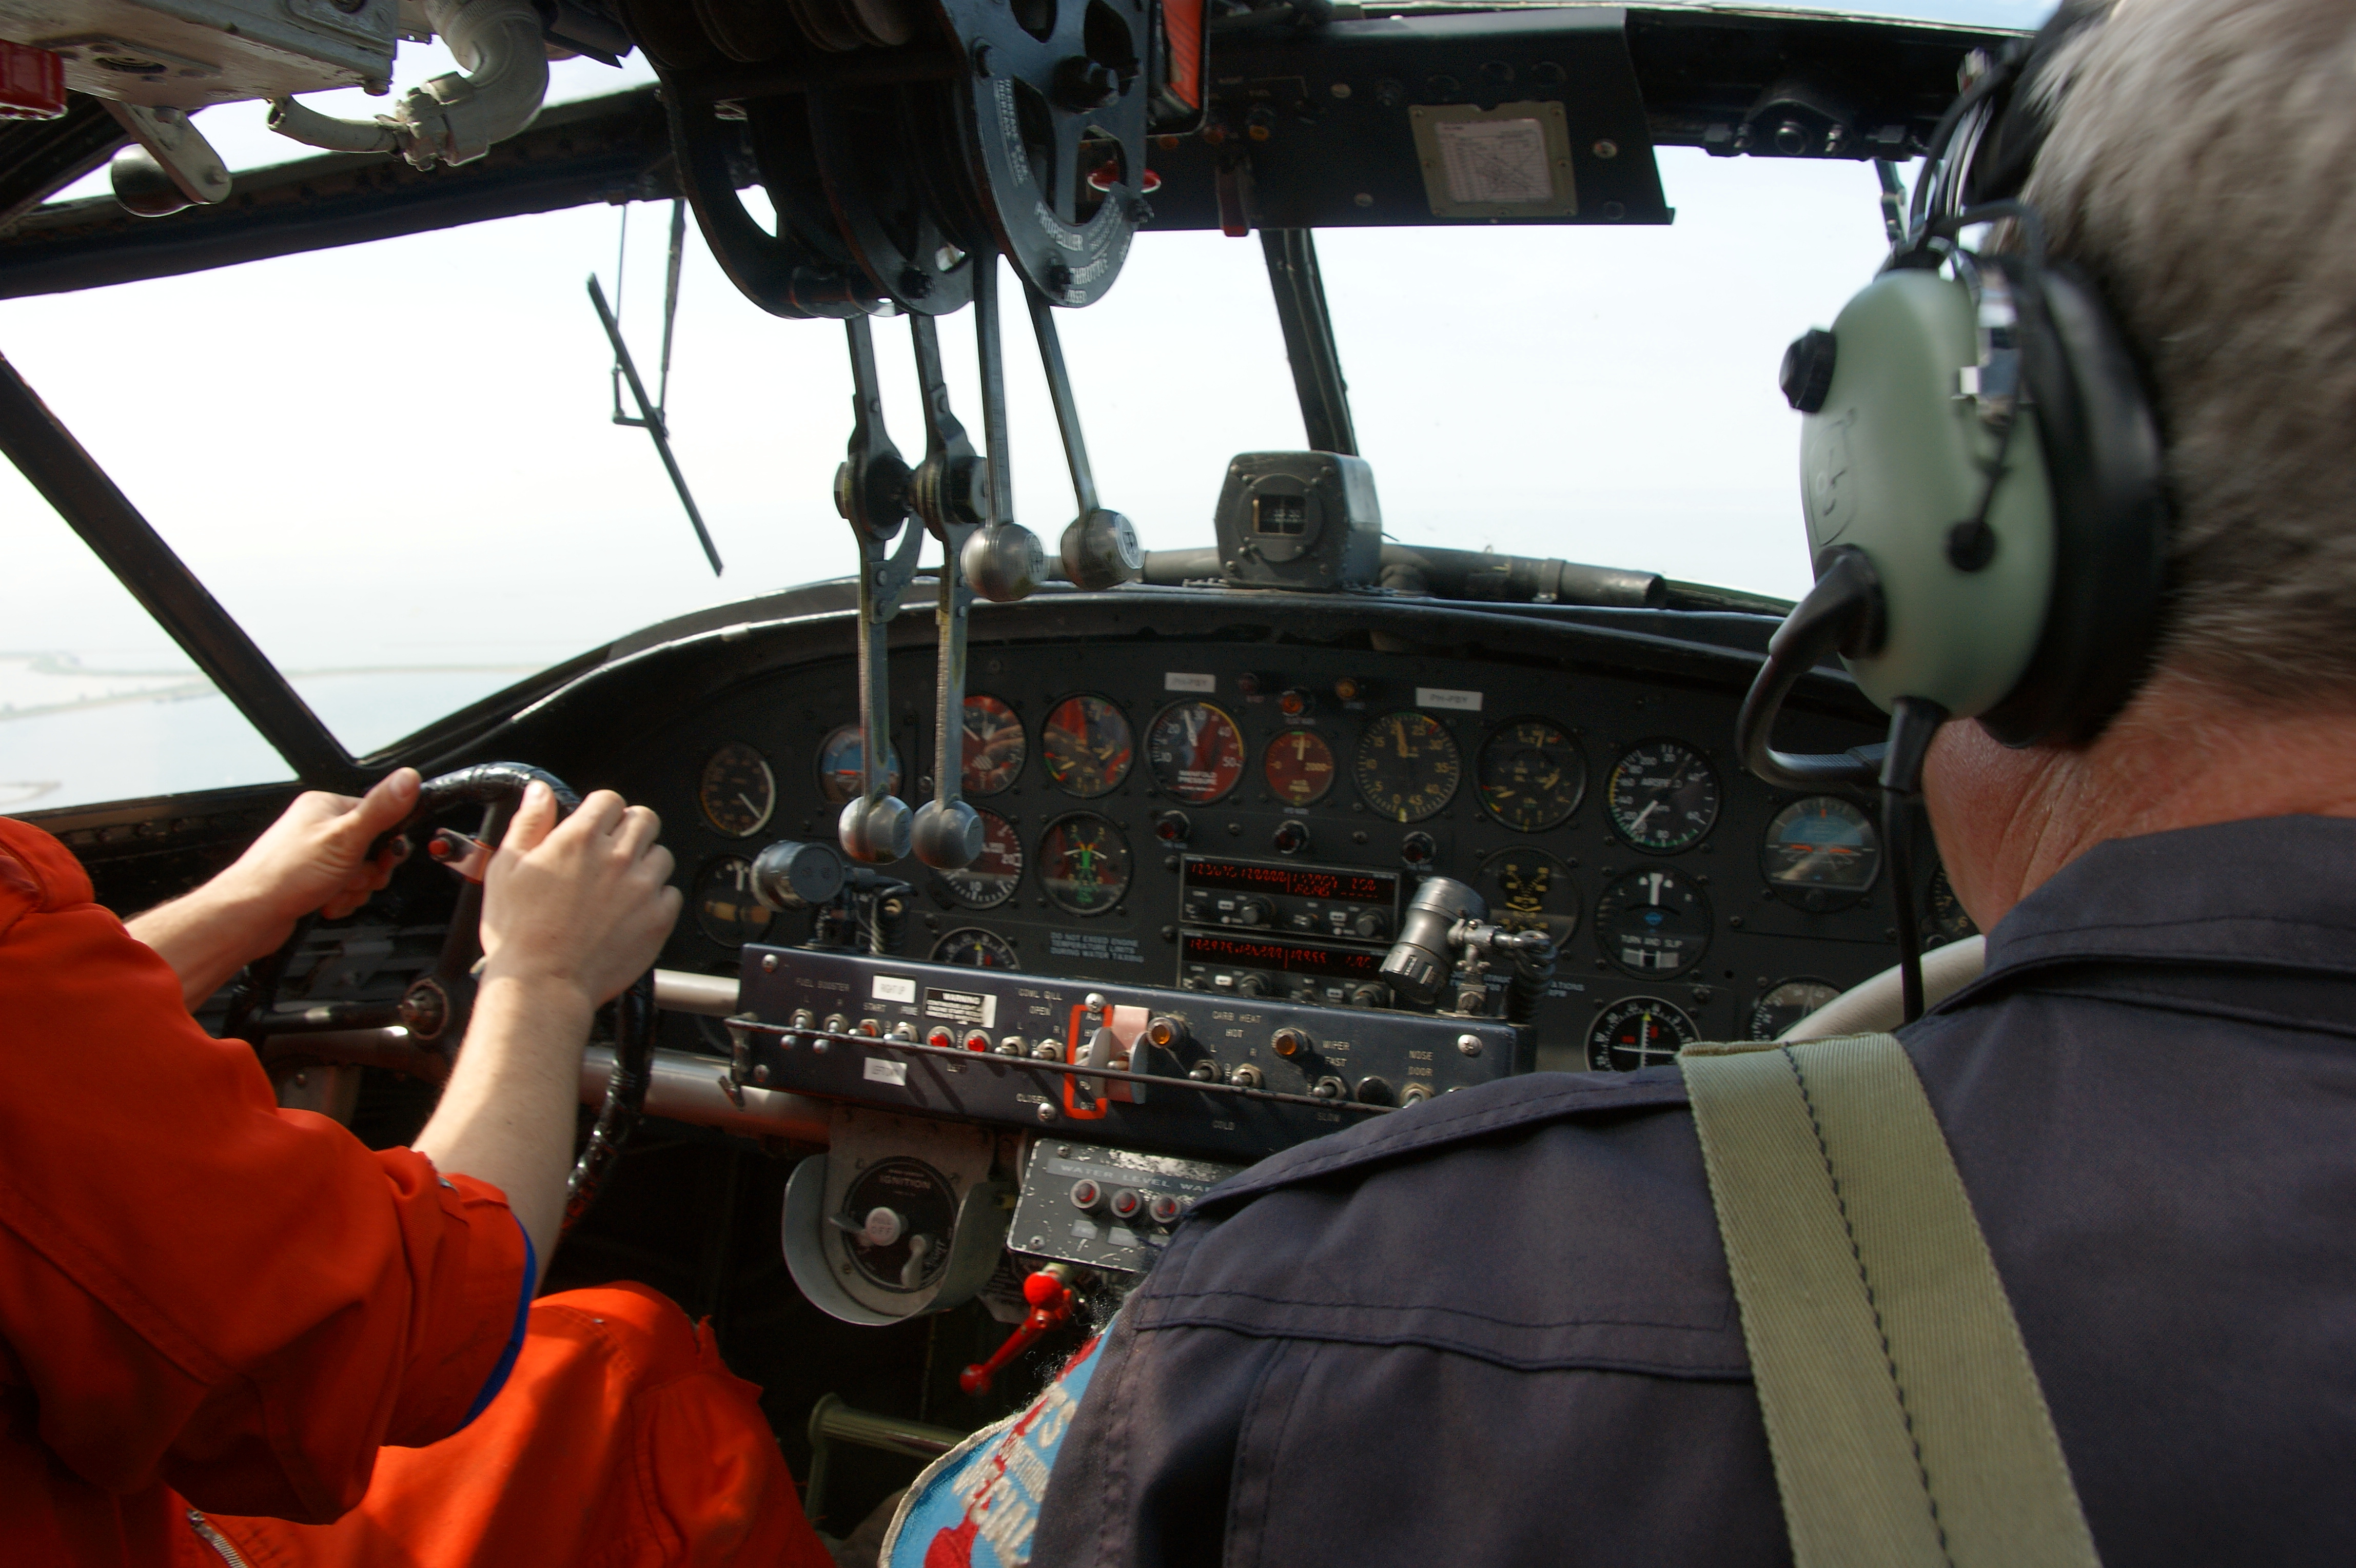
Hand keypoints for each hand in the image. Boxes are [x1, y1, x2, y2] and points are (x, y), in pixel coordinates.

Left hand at [211, 769, 420, 940]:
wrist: (248, 916)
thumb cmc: (285, 875)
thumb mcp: (346, 838)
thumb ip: (381, 809)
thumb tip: (408, 778)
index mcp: (325, 807)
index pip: (378, 816)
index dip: (386, 844)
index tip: (381, 859)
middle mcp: (318, 827)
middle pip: (371, 849)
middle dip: (367, 872)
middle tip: (352, 878)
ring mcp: (313, 855)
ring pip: (358, 873)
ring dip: (353, 890)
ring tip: (332, 892)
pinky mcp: (310, 880)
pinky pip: (343, 889)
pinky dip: (340, 900)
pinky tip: (325, 903)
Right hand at [479, 783, 679, 1008]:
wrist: (543, 983)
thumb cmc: (519, 933)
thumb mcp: (506, 868)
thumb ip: (528, 823)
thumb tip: (540, 792)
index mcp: (580, 839)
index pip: (610, 800)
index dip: (601, 811)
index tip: (595, 827)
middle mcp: (617, 857)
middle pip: (644, 820)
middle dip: (629, 829)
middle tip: (612, 851)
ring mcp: (642, 887)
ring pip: (662, 855)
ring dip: (645, 862)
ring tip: (621, 884)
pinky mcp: (658, 918)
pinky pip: (672, 894)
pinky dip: (657, 898)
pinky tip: (633, 911)